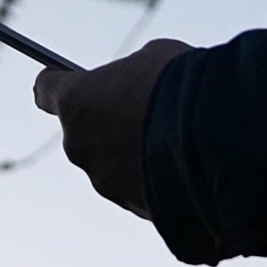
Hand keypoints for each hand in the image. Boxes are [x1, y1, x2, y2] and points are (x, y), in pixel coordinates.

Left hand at [31, 37, 191, 217]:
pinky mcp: (133, 207)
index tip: (70, 79)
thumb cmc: (183, 86)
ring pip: (111, 162)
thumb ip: (131, 76)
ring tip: (173, 138)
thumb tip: (135, 88)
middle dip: (107, 121)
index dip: (60, 82)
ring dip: (133, 151)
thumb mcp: (155, 59)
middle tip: (142, 109)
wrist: (219, 139)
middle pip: (83, 130)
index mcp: (76, 102)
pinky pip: (139, 186)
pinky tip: (184, 163)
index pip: (47, 89)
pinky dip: (155, 176)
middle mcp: (80, 145)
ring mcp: (104, 181)